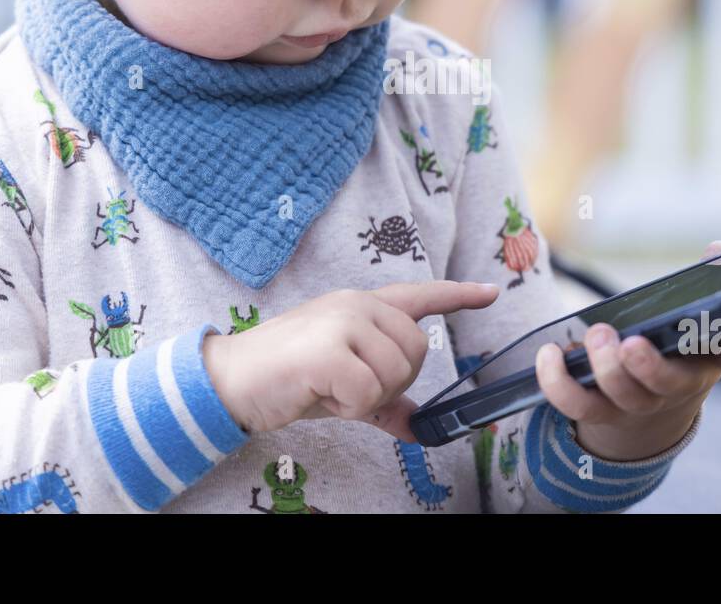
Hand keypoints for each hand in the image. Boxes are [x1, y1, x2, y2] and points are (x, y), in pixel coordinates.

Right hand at [203, 280, 499, 442]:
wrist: (229, 381)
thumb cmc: (286, 379)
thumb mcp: (342, 385)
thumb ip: (382, 398)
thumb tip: (417, 427)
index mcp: (361, 306)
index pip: (420, 295)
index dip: (459, 296)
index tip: (491, 292)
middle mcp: (356, 305)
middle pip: (418, 352)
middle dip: (393, 384)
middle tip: (349, 389)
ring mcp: (342, 322)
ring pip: (398, 374)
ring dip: (368, 398)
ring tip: (330, 390)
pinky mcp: (328, 349)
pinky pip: (369, 392)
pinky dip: (350, 407)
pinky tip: (321, 395)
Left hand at [533, 239, 720, 461]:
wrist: (654, 407)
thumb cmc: (674, 346)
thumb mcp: (693, 316)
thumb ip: (706, 282)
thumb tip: (718, 250)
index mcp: (709, 355)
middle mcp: (679, 385)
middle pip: (670, 385)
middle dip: (647, 365)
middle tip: (628, 340)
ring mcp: (640, 403)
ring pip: (626, 398)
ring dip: (606, 369)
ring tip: (594, 334)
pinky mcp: (603, 411)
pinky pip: (580, 406)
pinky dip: (559, 383)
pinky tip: (549, 354)